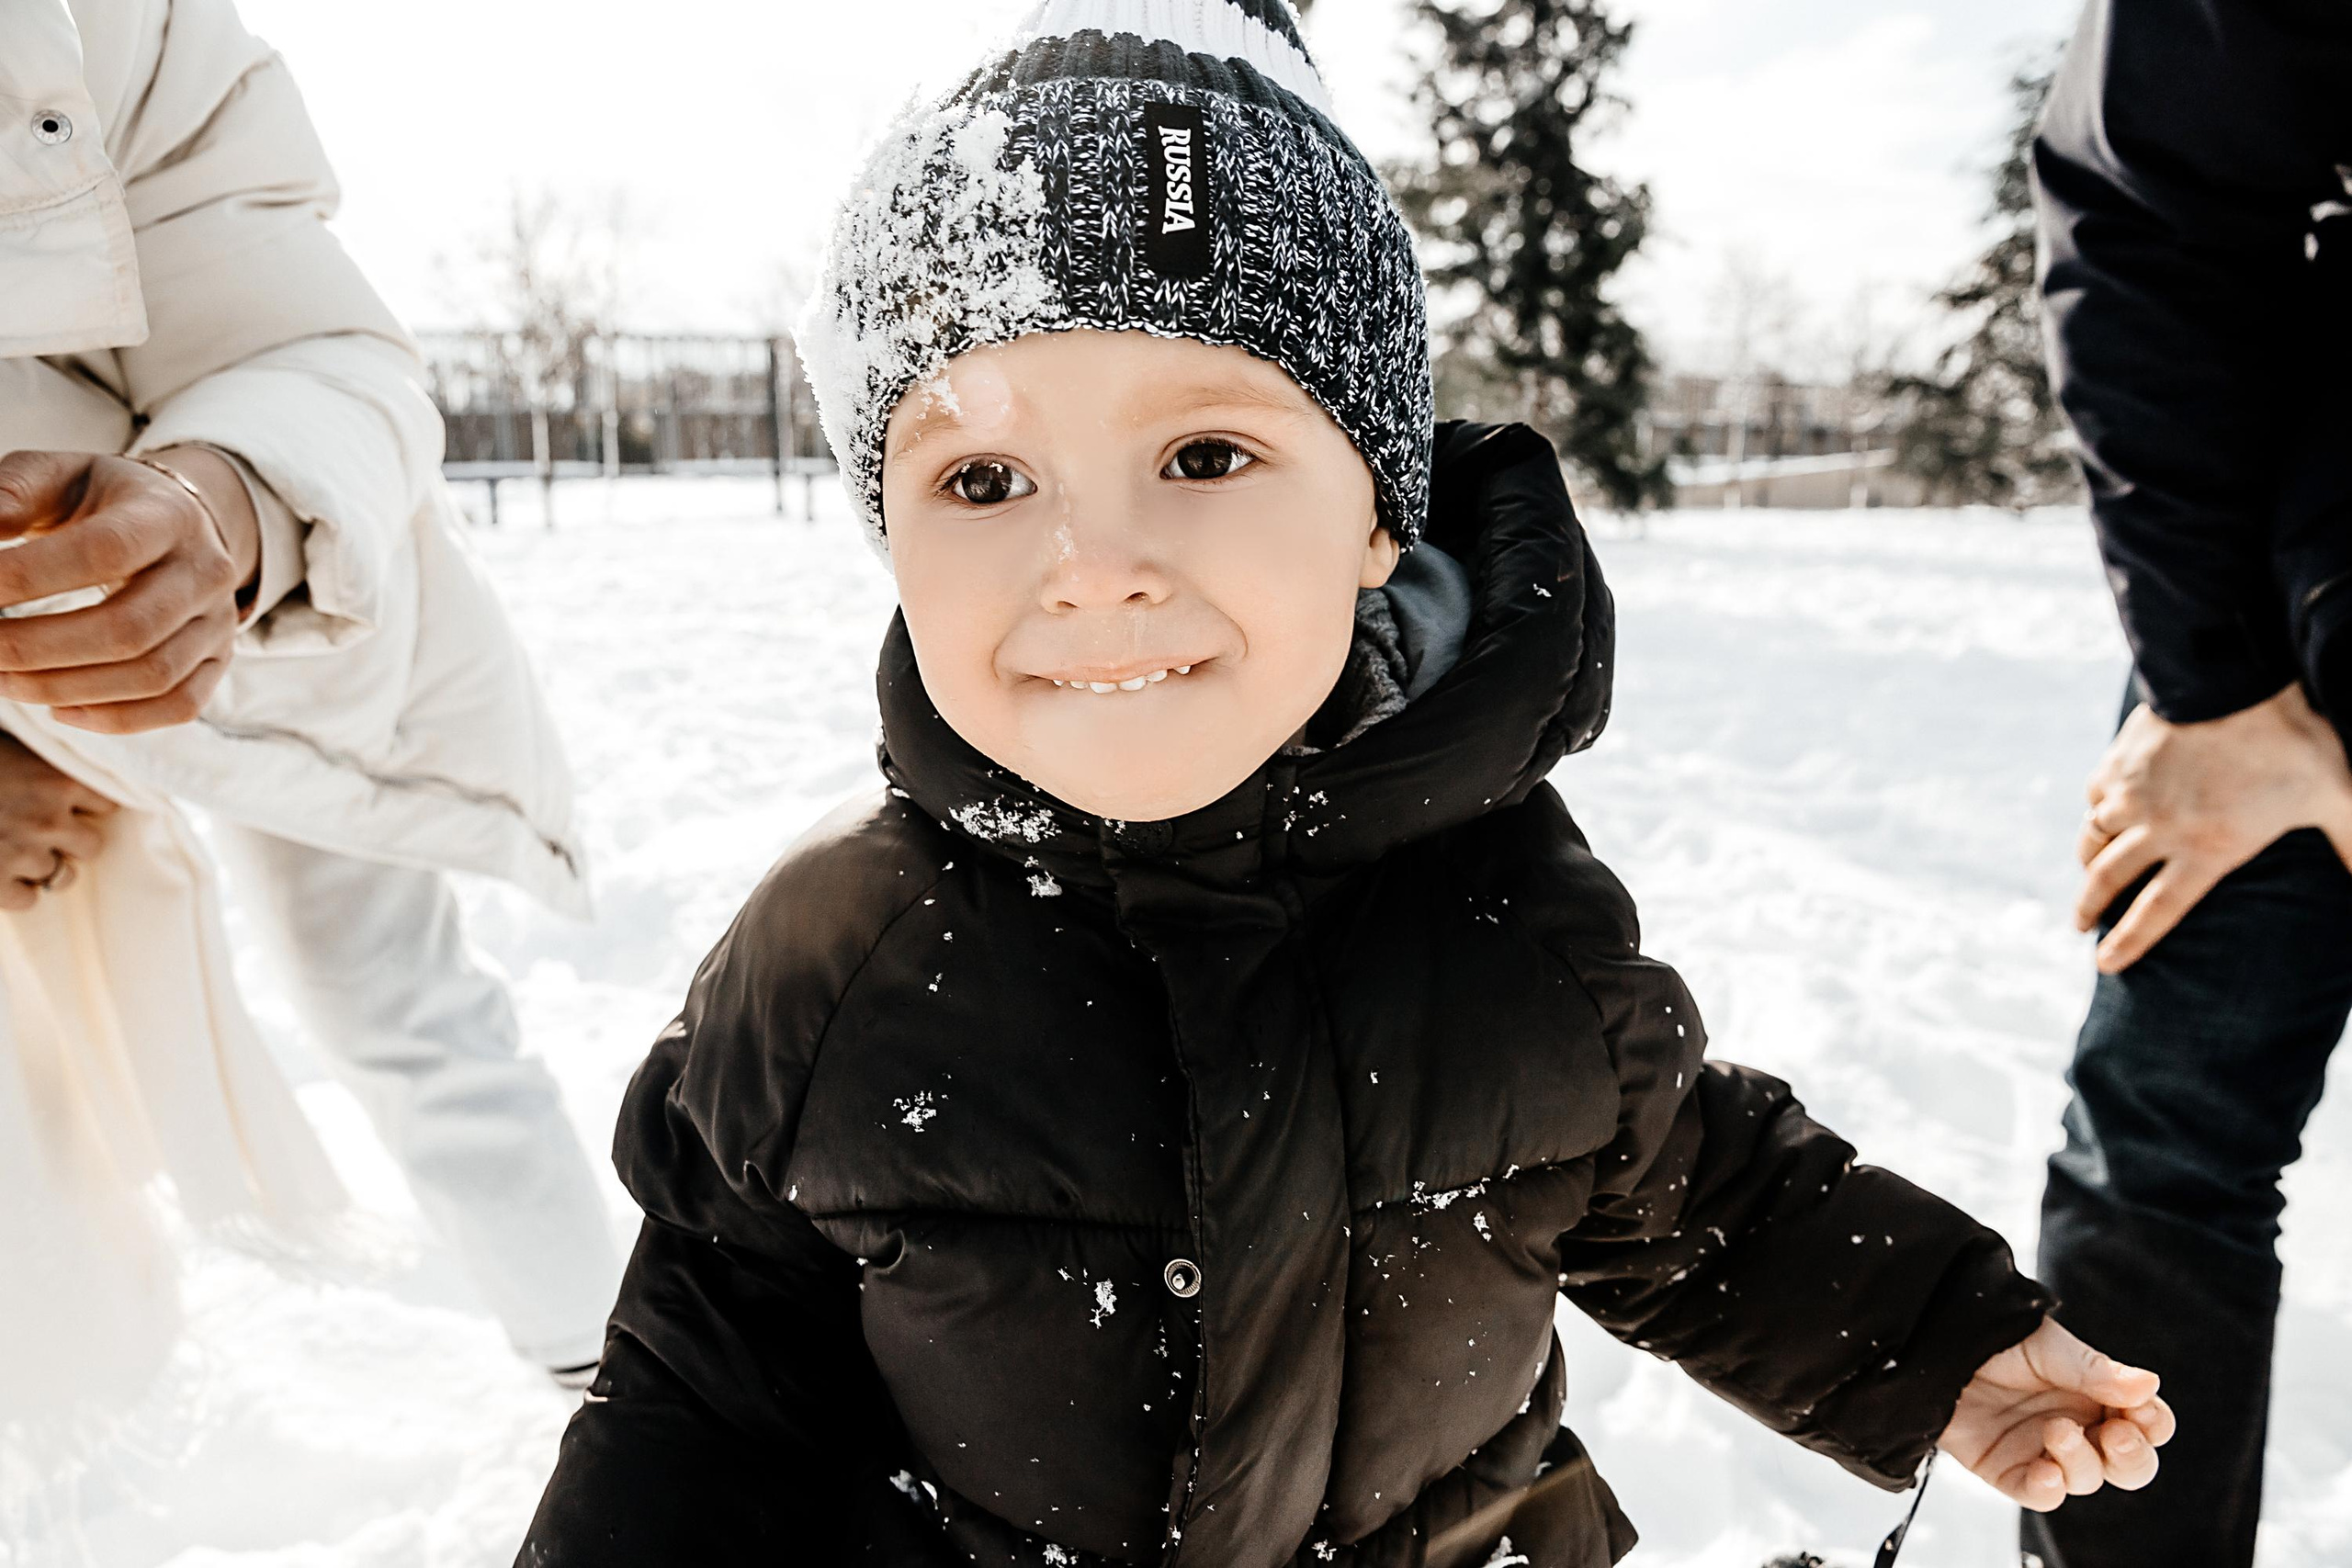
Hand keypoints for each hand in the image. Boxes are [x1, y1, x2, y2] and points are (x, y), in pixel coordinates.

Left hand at [0, 447, 260, 733]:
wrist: (181, 522)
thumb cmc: (103, 501)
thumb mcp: (58, 477)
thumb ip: (12, 493)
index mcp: (167, 514)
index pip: (104, 551)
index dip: (31, 578)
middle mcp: (206, 571)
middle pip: (129, 628)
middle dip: (37, 648)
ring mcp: (220, 621)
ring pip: (151, 676)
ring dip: (63, 688)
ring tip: (3, 680)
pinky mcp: (220, 659)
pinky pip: (177, 705)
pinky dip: (113, 719)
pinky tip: (58, 709)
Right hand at [0, 731, 117, 909]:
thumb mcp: (8, 745)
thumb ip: (36, 759)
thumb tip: (56, 761)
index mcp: (56, 779)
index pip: (104, 803)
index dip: (82, 808)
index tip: (62, 805)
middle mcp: (50, 819)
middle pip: (91, 845)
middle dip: (67, 842)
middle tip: (36, 833)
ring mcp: (25, 854)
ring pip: (63, 876)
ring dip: (41, 868)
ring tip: (10, 851)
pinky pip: (28, 900)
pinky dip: (14, 892)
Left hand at [1940, 1318, 2173, 1511]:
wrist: (1935, 1344)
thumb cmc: (1996, 1338)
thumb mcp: (2048, 1347)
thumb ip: (2095, 1371)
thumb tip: (2149, 1385)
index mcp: (2097, 1395)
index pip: (2147, 1424)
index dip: (2152, 1424)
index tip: (2141, 1412)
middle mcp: (2079, 1427)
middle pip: (2129, 1465)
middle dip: (2132, 1457)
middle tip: (2116, 1434)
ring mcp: (2044, 1451)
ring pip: (2087, 1479)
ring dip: (2081, 1461)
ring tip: (2056, 1430)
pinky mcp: (2008, 1470)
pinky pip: (2040, 1495)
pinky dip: (2047, 1490)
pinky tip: (2045, 1473)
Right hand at [2076, 683, 2351, 971]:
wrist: (2234, 677)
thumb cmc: (2291, 741)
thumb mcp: (2337, 797)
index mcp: (2208, 848)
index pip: (2157, 911)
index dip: (2130, 942)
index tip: (2105, 965)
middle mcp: (2158, 829)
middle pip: (2107, 882)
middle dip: (2089, 909)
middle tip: (2078, 925)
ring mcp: (2130, 795)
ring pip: (2093, 841)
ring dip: (2088, 863)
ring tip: (2087, 872)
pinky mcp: (2117, 764)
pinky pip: (2095, 799)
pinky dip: (2095, 812)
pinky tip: (2101, 812)